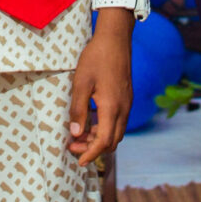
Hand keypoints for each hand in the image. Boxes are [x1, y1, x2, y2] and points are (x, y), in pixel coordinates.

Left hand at [67, 19, 132, 166]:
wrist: (115, 39)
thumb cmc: (96, 58)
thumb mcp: (81, 83)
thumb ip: (78, 110)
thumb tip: (76, 133)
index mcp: (112, 107)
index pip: (104, 141)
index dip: (91, 154)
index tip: (79, 162)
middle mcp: (123, 109)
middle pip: (112, 141)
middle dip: (94, 149)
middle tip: (73, 147)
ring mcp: (126, 103)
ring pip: (116, 132)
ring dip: (99, 139)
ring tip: (79, 136)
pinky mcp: (126, 98)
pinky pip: (117, 122)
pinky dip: (104, 128)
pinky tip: (90, 122)